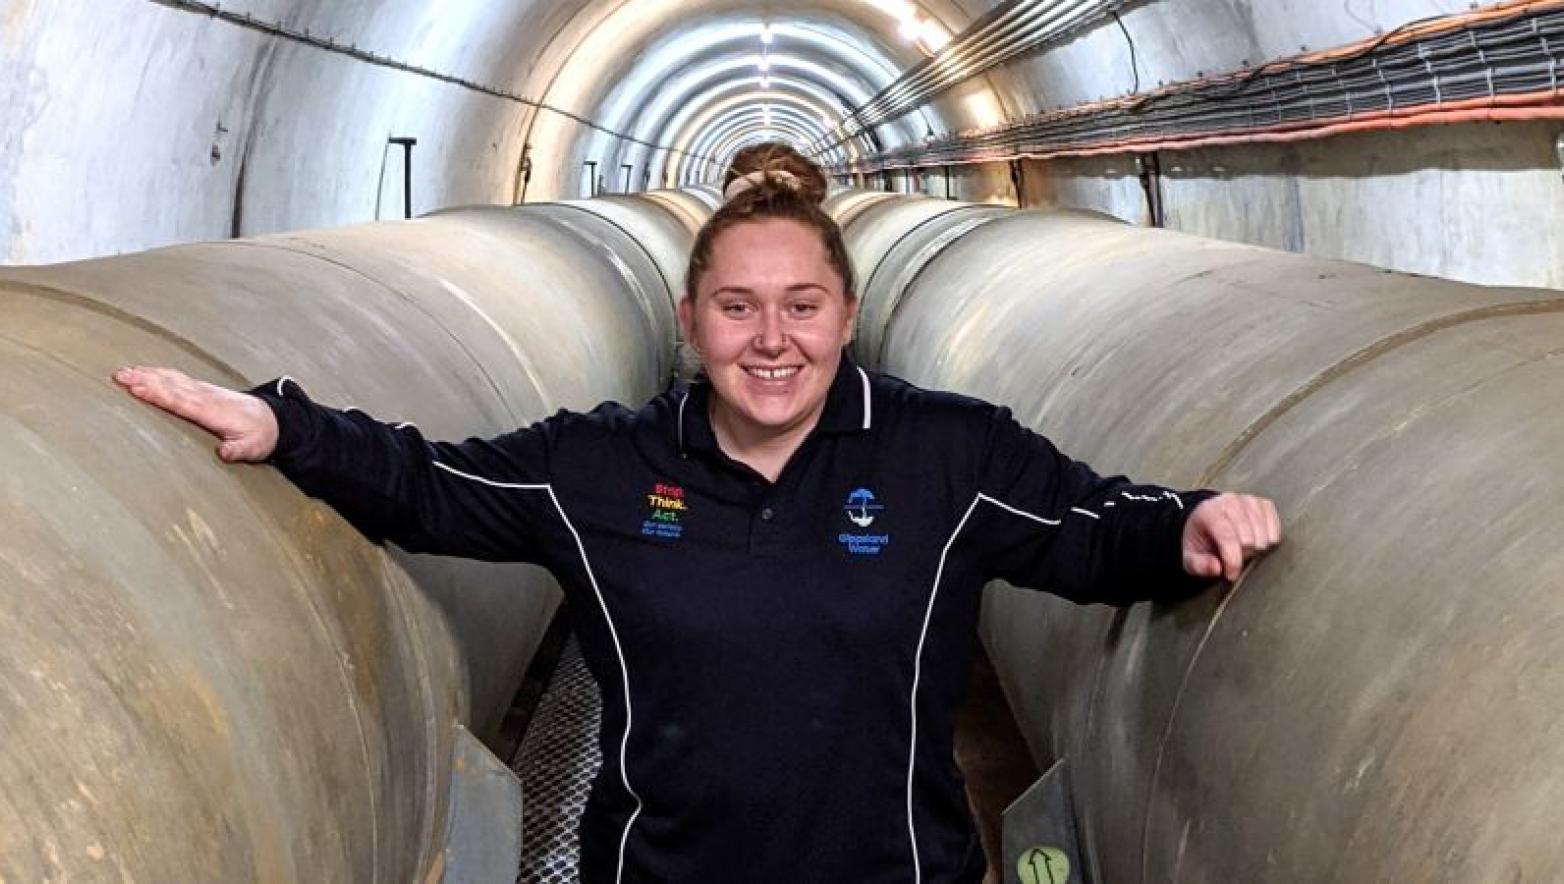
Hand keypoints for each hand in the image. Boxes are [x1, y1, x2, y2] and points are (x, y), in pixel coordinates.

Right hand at [113, 366, 278, 462]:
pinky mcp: (202, 390)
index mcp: (213, 412)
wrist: (272, 420)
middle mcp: (205, 397)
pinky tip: (144, 371)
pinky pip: (177, 378)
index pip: (181, 402)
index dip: (160, 395)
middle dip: (145, 381)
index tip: (138, 389)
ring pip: (171, 380)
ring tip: (122, 372)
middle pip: (171, 387)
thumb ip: (237, 450)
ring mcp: (203, 391)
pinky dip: (159, 373)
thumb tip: (224, 453)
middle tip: (118, 377)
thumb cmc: (259, 436)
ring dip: (147, 375)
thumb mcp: (253, 448)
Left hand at [1182, 493, 1280, 582]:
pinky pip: (1276, 531)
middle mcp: (1231, 501)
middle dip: (1242, 555)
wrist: (1207, 520)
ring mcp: (1249, 501)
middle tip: (1233, 556)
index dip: (1232, 561)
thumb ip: (1199, 565)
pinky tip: (1255, 540)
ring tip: (1242, 548)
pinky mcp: (1264, 504)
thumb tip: (1216, 568)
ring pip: (1264, 538)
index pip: (1228, 538)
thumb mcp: (1190, 556)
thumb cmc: (1201, 539)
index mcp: (1209, 512)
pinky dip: (1267, 541)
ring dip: (1255, 550)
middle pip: (1249, 540)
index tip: (1230, 575)